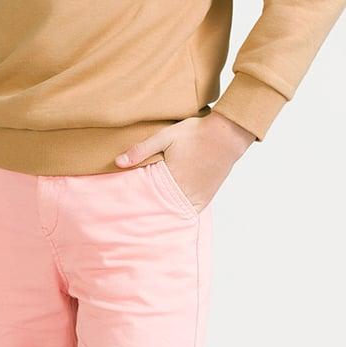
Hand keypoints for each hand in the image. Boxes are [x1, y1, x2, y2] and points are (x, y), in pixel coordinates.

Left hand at [115, 111, 256, 211]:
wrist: (227, 134)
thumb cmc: (196, 133)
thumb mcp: (165, 136)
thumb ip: (141, 149)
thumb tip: (118, 162)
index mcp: (172, 179)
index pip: (147, 196)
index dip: (135, 199)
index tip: (124, 203)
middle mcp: (185, 192)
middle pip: (161, 208)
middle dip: (148, 209)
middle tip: (132, 213)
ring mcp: (198, 196)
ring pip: (175, 212)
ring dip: (164, 212)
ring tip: (149, 213)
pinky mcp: (207, 196)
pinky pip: (190, 211)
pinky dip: (180, 211)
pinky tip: (170, 209)